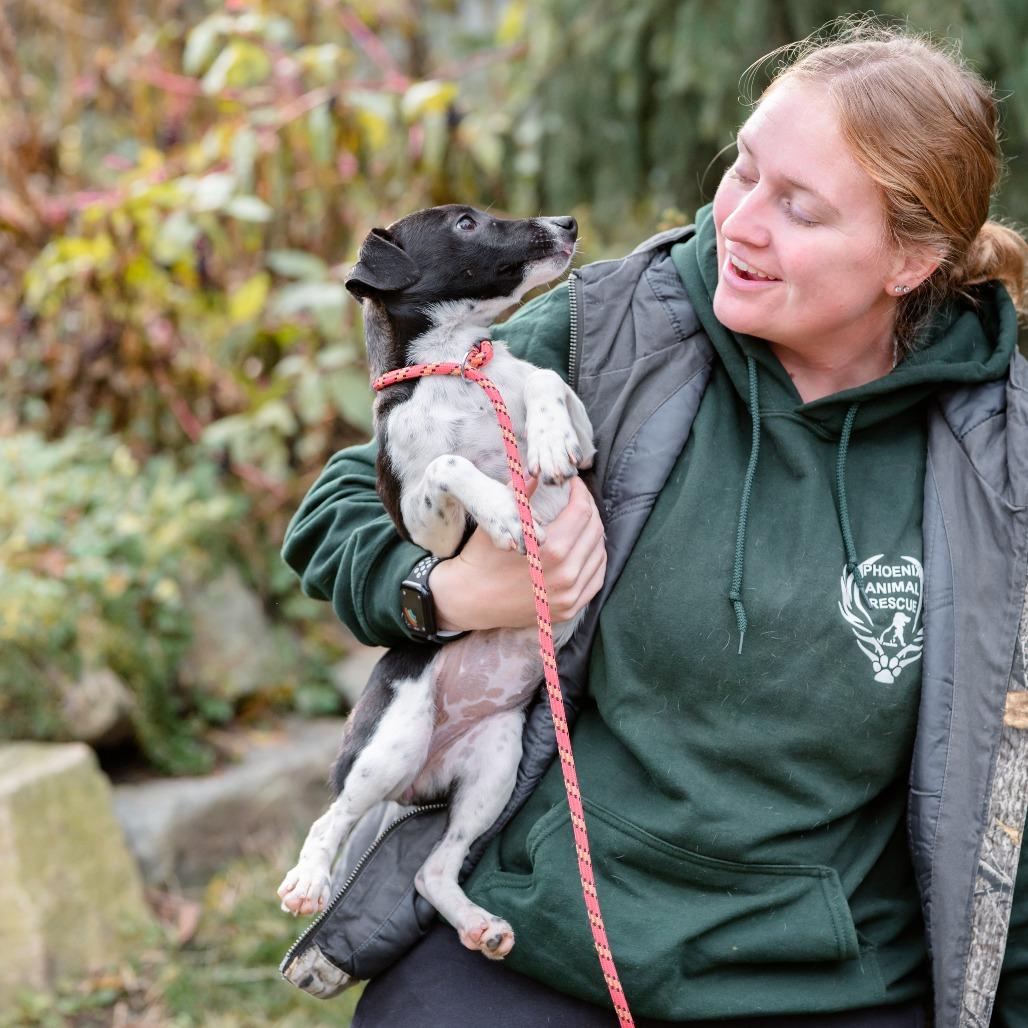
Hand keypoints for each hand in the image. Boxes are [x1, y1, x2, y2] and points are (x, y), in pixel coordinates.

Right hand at [430, 477, 606, 630]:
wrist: (469, 599)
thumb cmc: (481, 557)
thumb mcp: (499, 521)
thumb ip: (522, 495)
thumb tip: (538, 473)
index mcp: (552, 548)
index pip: (582, 511)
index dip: (580, 492)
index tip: (573, 484)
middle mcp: (566, 573)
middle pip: (594, 530)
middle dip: (589, 508)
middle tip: (578, 498)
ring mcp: (570, 594)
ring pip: (599, 554)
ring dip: (593, 532)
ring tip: (582, 520)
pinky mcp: (569, 608)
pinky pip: (596, 579)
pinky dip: (595, 559)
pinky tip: (586, 547)